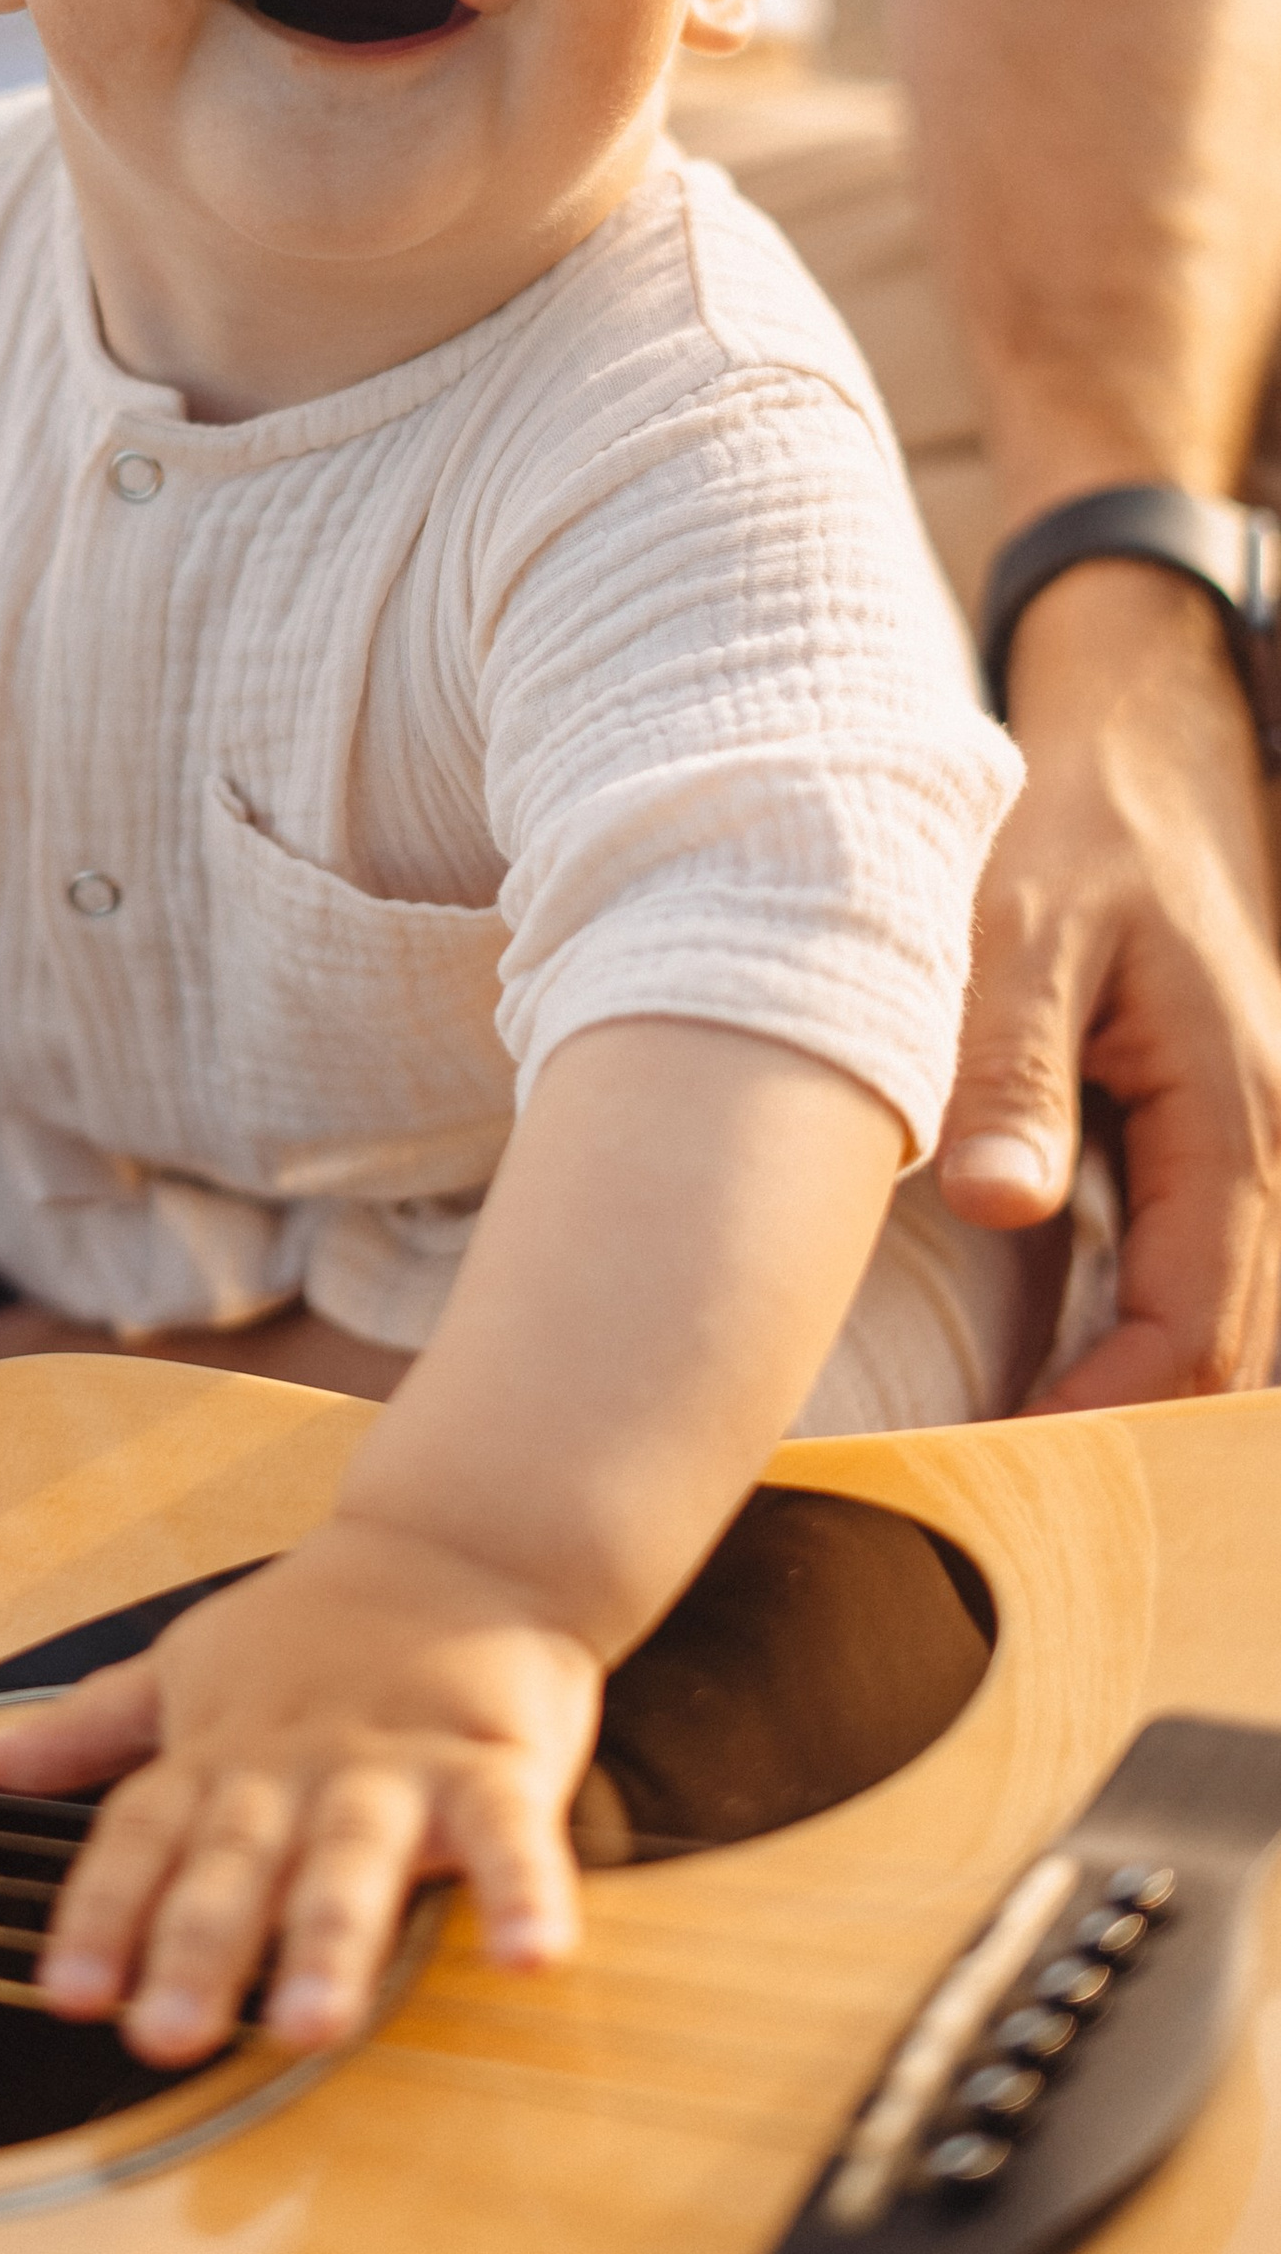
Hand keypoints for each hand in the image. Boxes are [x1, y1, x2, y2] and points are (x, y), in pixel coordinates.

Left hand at [0, 1514, 600, 2067]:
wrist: (459, 1537)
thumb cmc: (318, 1623)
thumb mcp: (191, 1665)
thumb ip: (95, 1727)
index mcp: (223, 1749)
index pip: (144, 1833)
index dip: (102, 1913)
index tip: (65, 1995)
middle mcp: (297, 1763)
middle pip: (238, 1859)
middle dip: (198, 1947)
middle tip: (163, 2037)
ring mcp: (396, 1763)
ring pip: (356, 1858)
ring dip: (331, 1940)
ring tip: (310, 2027)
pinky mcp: (495, 1762)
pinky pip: (512, 1835)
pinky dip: (524, 1894)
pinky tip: (528, 1960)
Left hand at [939, 565, 1280, 1405]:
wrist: (1137, 757)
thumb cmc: (1072, 834)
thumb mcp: (1018, 932)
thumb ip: (1011, 1067)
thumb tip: (1002, 1207)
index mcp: (1228, 1111)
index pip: (1195, 1319)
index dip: (1109, 1407)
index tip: (1011, 1462)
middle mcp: (1256, 1144)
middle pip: (1217, 1343)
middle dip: (1124, 1427)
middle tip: (999, 1495)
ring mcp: (1235, 1144)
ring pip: (1210, 1312)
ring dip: (1128, 1386)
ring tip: (1011, 1458)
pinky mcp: (1195, 1137)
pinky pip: (1186, 1265)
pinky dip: (1130, 1328)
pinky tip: (1043, 1366)